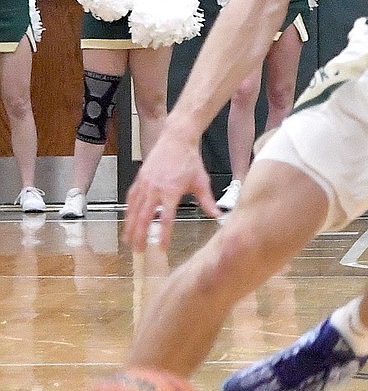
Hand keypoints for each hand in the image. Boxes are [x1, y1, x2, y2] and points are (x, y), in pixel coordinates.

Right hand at [122, 126, 219, 250]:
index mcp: (171, 191)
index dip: (163, 235)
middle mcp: (155, 188)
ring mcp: (145, 183)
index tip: (161, 248)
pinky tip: (128, 220)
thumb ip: (207, 201)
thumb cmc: (190, 160)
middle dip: (140, 236)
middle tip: (138, 251)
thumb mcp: (202, 181)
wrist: (177, 140)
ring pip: (134, 209)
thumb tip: (217, 215)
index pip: (166, 218)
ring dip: (130, 226)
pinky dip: (128, 210)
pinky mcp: (140, 178)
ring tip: (128, 240)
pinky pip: (131, 198)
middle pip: (145, 217)